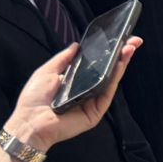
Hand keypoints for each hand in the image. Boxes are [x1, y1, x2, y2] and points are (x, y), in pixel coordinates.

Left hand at [9, 36, 141, 148]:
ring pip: (111, 80)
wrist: (28, 123)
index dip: (108, 52)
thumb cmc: (33, 99)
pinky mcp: (96, 111)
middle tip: (134, 40)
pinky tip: (120, 63)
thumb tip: (76, 45)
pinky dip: (115, 77)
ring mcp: (92, 101)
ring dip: (122, 63)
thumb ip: (63, 58)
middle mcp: (87, 90)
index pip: (96, 65)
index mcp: (75, 81)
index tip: (120, 38)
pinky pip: (107, 92)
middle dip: (121, 54)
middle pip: (108, 71)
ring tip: (130, 47)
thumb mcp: (47, 72)